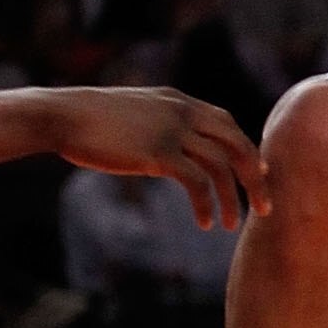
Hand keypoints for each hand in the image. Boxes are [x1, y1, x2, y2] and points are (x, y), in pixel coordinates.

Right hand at [41, 86, 267, 233]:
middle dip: (255, 177)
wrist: (63, 115)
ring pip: (220, 165)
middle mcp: (183, 112)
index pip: (227, 124)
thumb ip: (159, 123)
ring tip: (231, 225)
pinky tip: (206, 222)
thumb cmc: (91, 119)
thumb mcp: (135, 113)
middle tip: (264, 206)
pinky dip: (206, 204)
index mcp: (179, 101)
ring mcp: (172, 130)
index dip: (246, 150)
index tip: (258, 174)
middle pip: (236, 143)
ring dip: (231, 198)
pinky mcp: (158, 152)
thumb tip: (169, 148)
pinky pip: (196, 181)